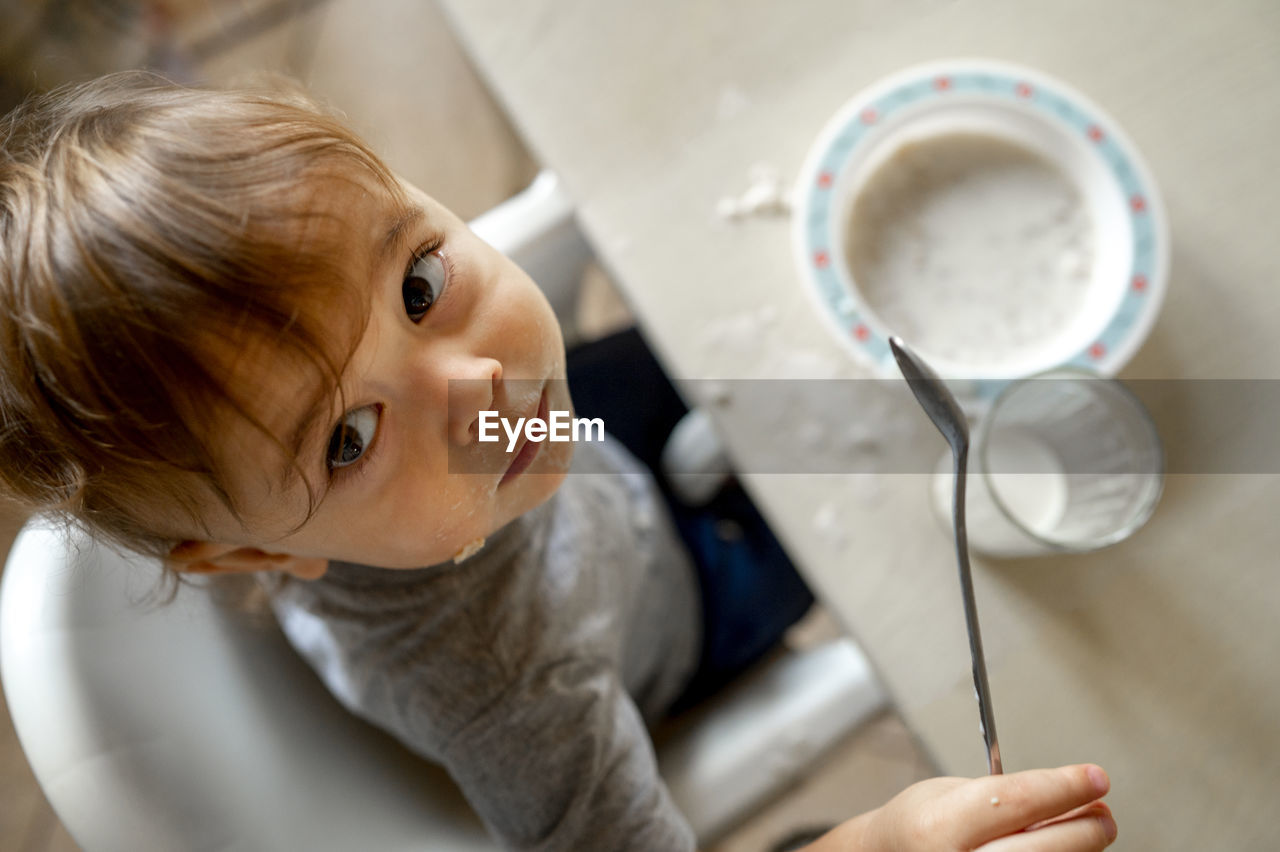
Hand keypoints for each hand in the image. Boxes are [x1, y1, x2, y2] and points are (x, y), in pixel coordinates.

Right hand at [808, 764, 1115, 850]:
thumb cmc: (920, 827)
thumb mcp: (952, 795)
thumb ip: (1009, 797)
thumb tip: (1077, 796)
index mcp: (938, 827)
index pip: (1016, 801)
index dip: (1064, 787)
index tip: (1095, 777)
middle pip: (1043, 850)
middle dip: (1085, 830)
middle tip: (1104, 815)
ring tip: (1085, 834)